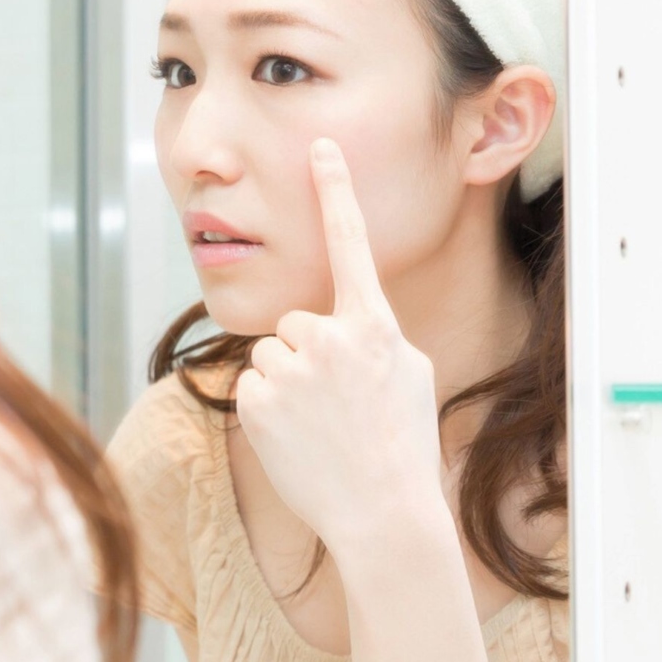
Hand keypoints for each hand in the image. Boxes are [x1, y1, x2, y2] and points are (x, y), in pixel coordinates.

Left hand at [234, 139, 448, 557]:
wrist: (383, 515)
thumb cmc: (402, 448)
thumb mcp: (409, 375)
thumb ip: (374, 336)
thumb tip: (348, 324)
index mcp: (374, 326)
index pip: (351, 244)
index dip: (335, 191)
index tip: (320, 145)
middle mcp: (330, 337)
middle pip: (296, 323)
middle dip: (309, 356)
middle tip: (338, 407)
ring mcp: (292, 369)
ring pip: (273, 355)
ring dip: (288, 384)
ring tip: (321, 426)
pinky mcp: (258, 400)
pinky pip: (253, 387)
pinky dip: (269, 411)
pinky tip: (299, 440)